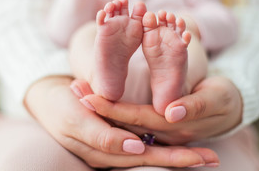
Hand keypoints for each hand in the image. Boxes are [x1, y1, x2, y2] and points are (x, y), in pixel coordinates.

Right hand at [24, 76, 218, 167]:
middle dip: (180, 159)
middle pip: (151, 159)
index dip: (166, 157)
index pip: (141, 158)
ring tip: (205, 156)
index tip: (191, 157)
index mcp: (103, 150)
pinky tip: (181, 146)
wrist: (47, 98)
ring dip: (177, 155)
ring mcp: (113, 146)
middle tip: (211, 159)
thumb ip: (102, 137)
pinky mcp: (114, 137)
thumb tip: (135, 148)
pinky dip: (161, 147)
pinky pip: (140, 146)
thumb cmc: (59, 107)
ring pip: (149, 154)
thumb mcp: (75, 121)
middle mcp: (111, 153)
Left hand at [75, 76, 242, 144]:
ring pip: (122, 121)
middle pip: (123, 121)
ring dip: (100, 106)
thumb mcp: (216, 99)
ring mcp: (158, 130)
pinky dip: (112, 108)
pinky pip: (130, 119)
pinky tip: (95, 98)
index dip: (112, 107)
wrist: (231, 109)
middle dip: (97, 106)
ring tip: (77, 89)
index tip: (88, 96)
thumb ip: (194, 107)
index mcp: (175, 125)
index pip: (136, 118)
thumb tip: (170, 113)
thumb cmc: (224, 99)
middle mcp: (161, 132)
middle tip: (74, 88)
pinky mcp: (156, 125)